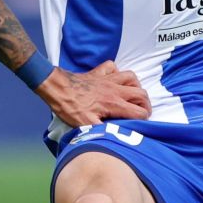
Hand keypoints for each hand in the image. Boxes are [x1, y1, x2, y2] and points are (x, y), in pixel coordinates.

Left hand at [36, 61, 151, 126]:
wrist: (56, 88)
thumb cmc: (70, 107)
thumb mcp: (86, 125)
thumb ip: (103, 130)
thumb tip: (117, 136)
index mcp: (114, 103)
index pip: (139, 111)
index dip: (144, 119)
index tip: (140, 123)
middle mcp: (115, 89)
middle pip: (141, 93)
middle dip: (145, 104)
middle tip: (141, 112)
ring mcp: (107, 78)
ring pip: (131, 77)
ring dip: (135, 86)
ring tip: (131, 96)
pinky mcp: (98, 72)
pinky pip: (113, 67)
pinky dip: (116, 72)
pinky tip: (114, 80)